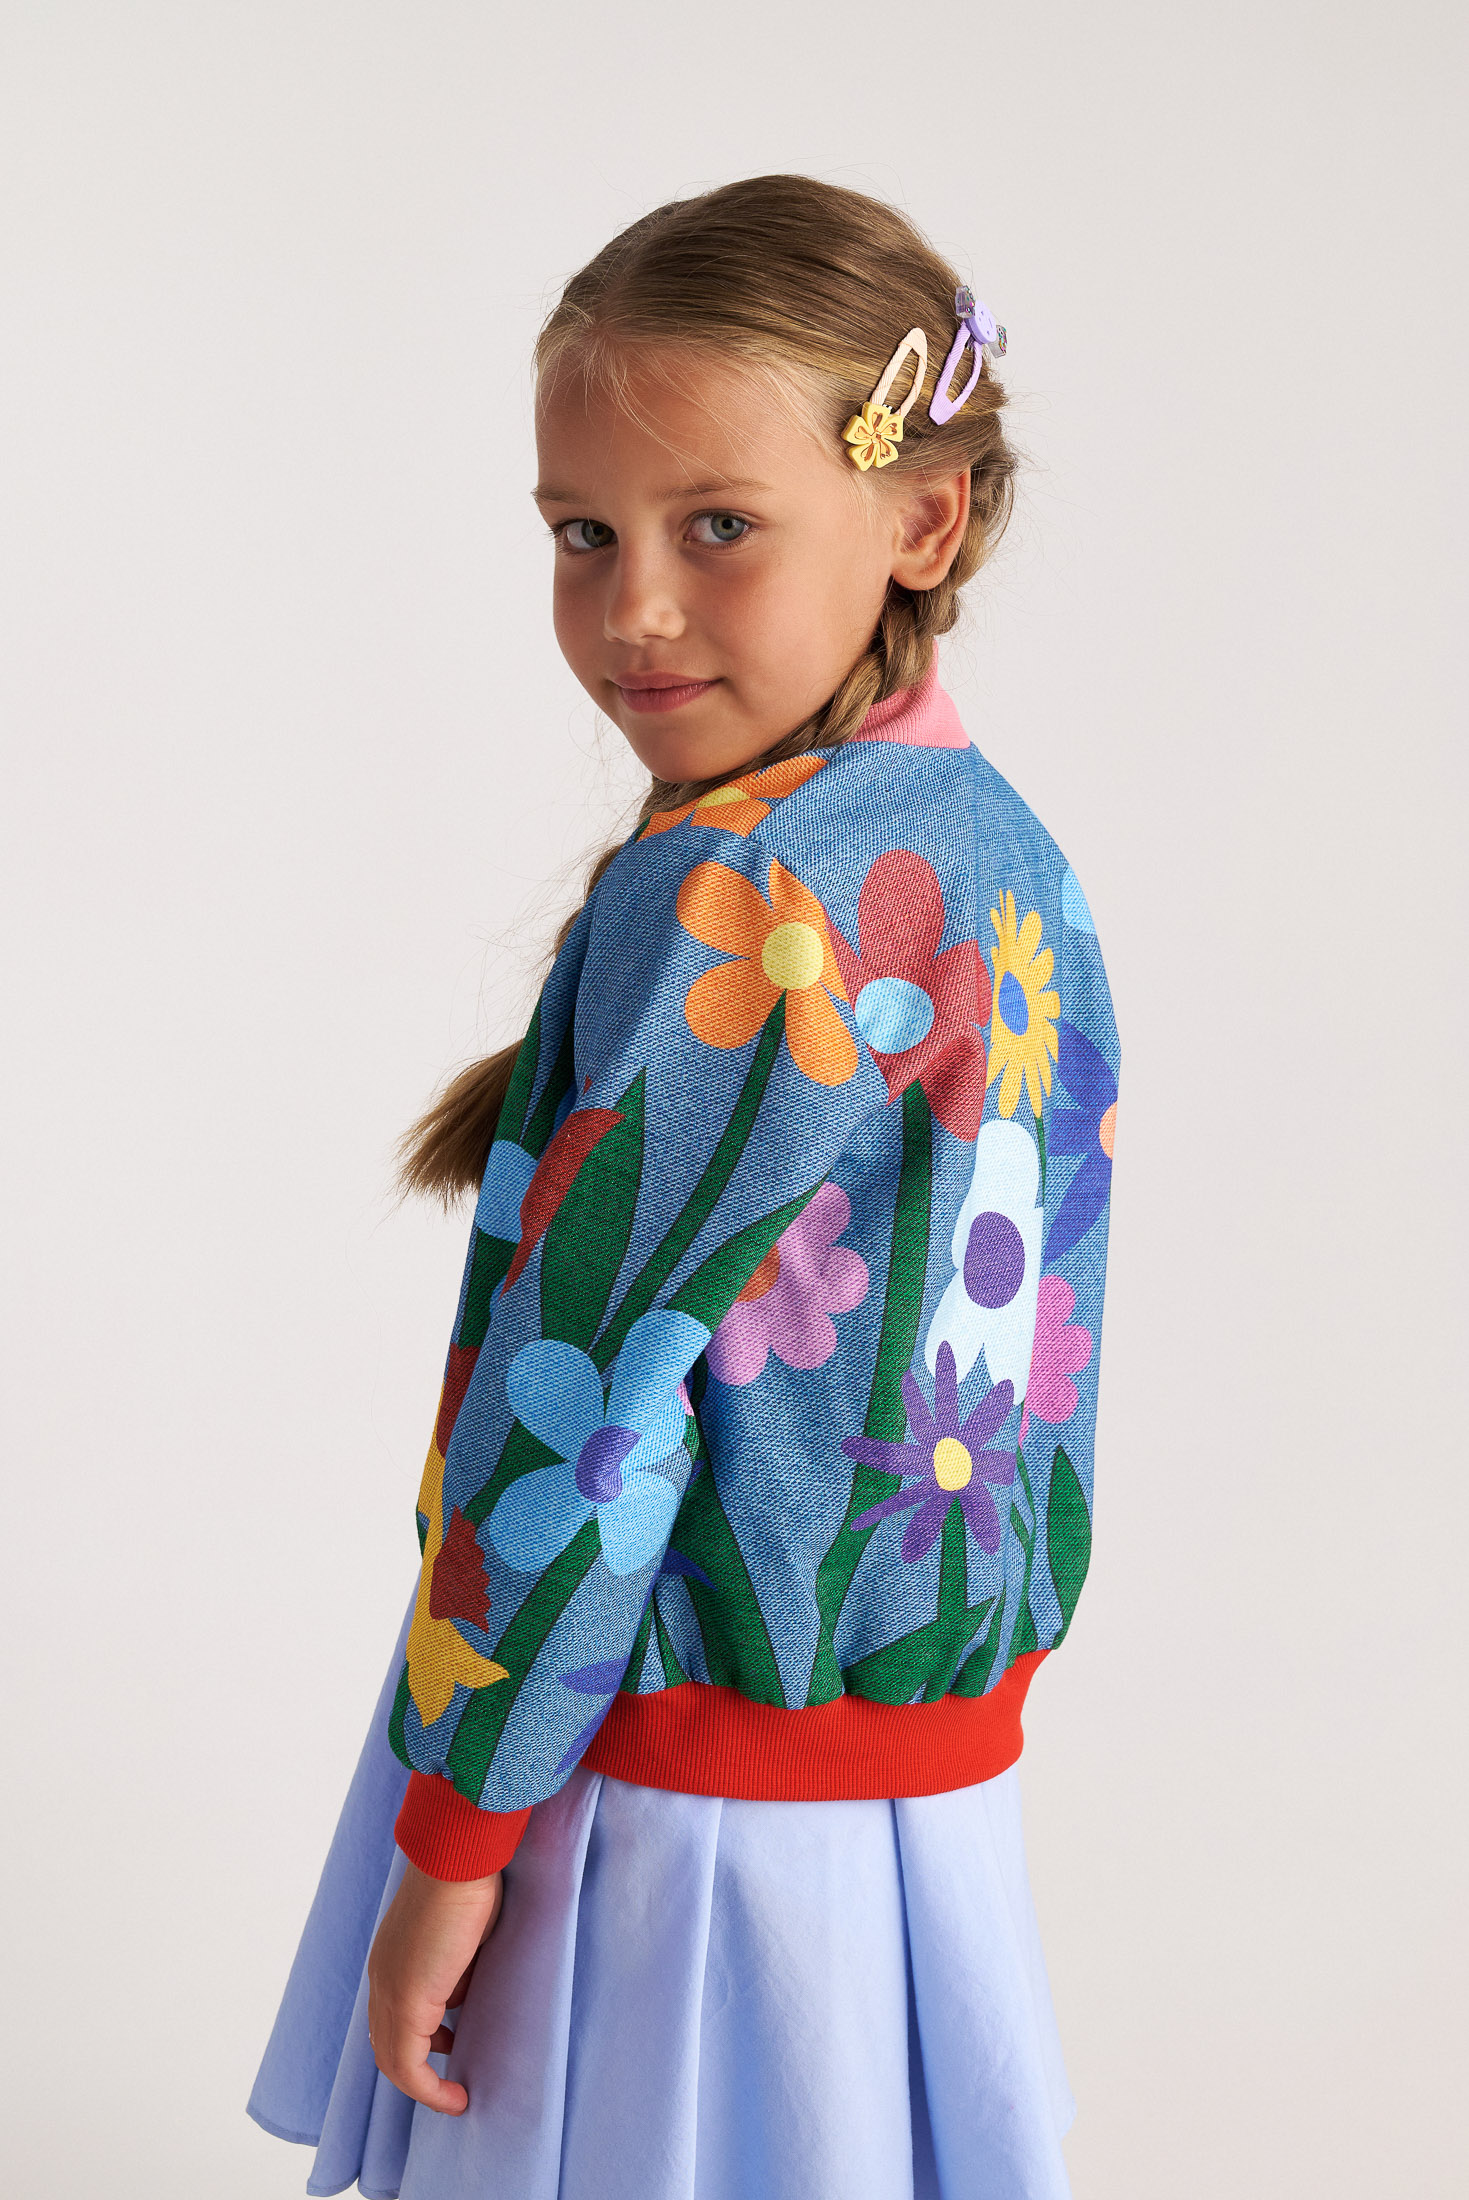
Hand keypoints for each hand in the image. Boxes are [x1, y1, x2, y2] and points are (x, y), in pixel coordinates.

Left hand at [366, 1860, 502, 2113]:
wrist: (457, 1859)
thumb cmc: (467, 1882)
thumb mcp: (462, 1934)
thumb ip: (455, 1966)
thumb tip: (459, 1994)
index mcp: (391, 1958)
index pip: (391, 2015)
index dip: (417, 2040)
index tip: (450, 2045)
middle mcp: (381, 1978)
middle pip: (386, 2044)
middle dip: (417, 2069)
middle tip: (451, 2083)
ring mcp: (389, 1992)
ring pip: (393, 2060)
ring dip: (422, 2084)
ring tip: (454, 2096)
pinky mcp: (406, 2004)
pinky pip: (409, 2066)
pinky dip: (429, 2089)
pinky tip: (456, 2097)